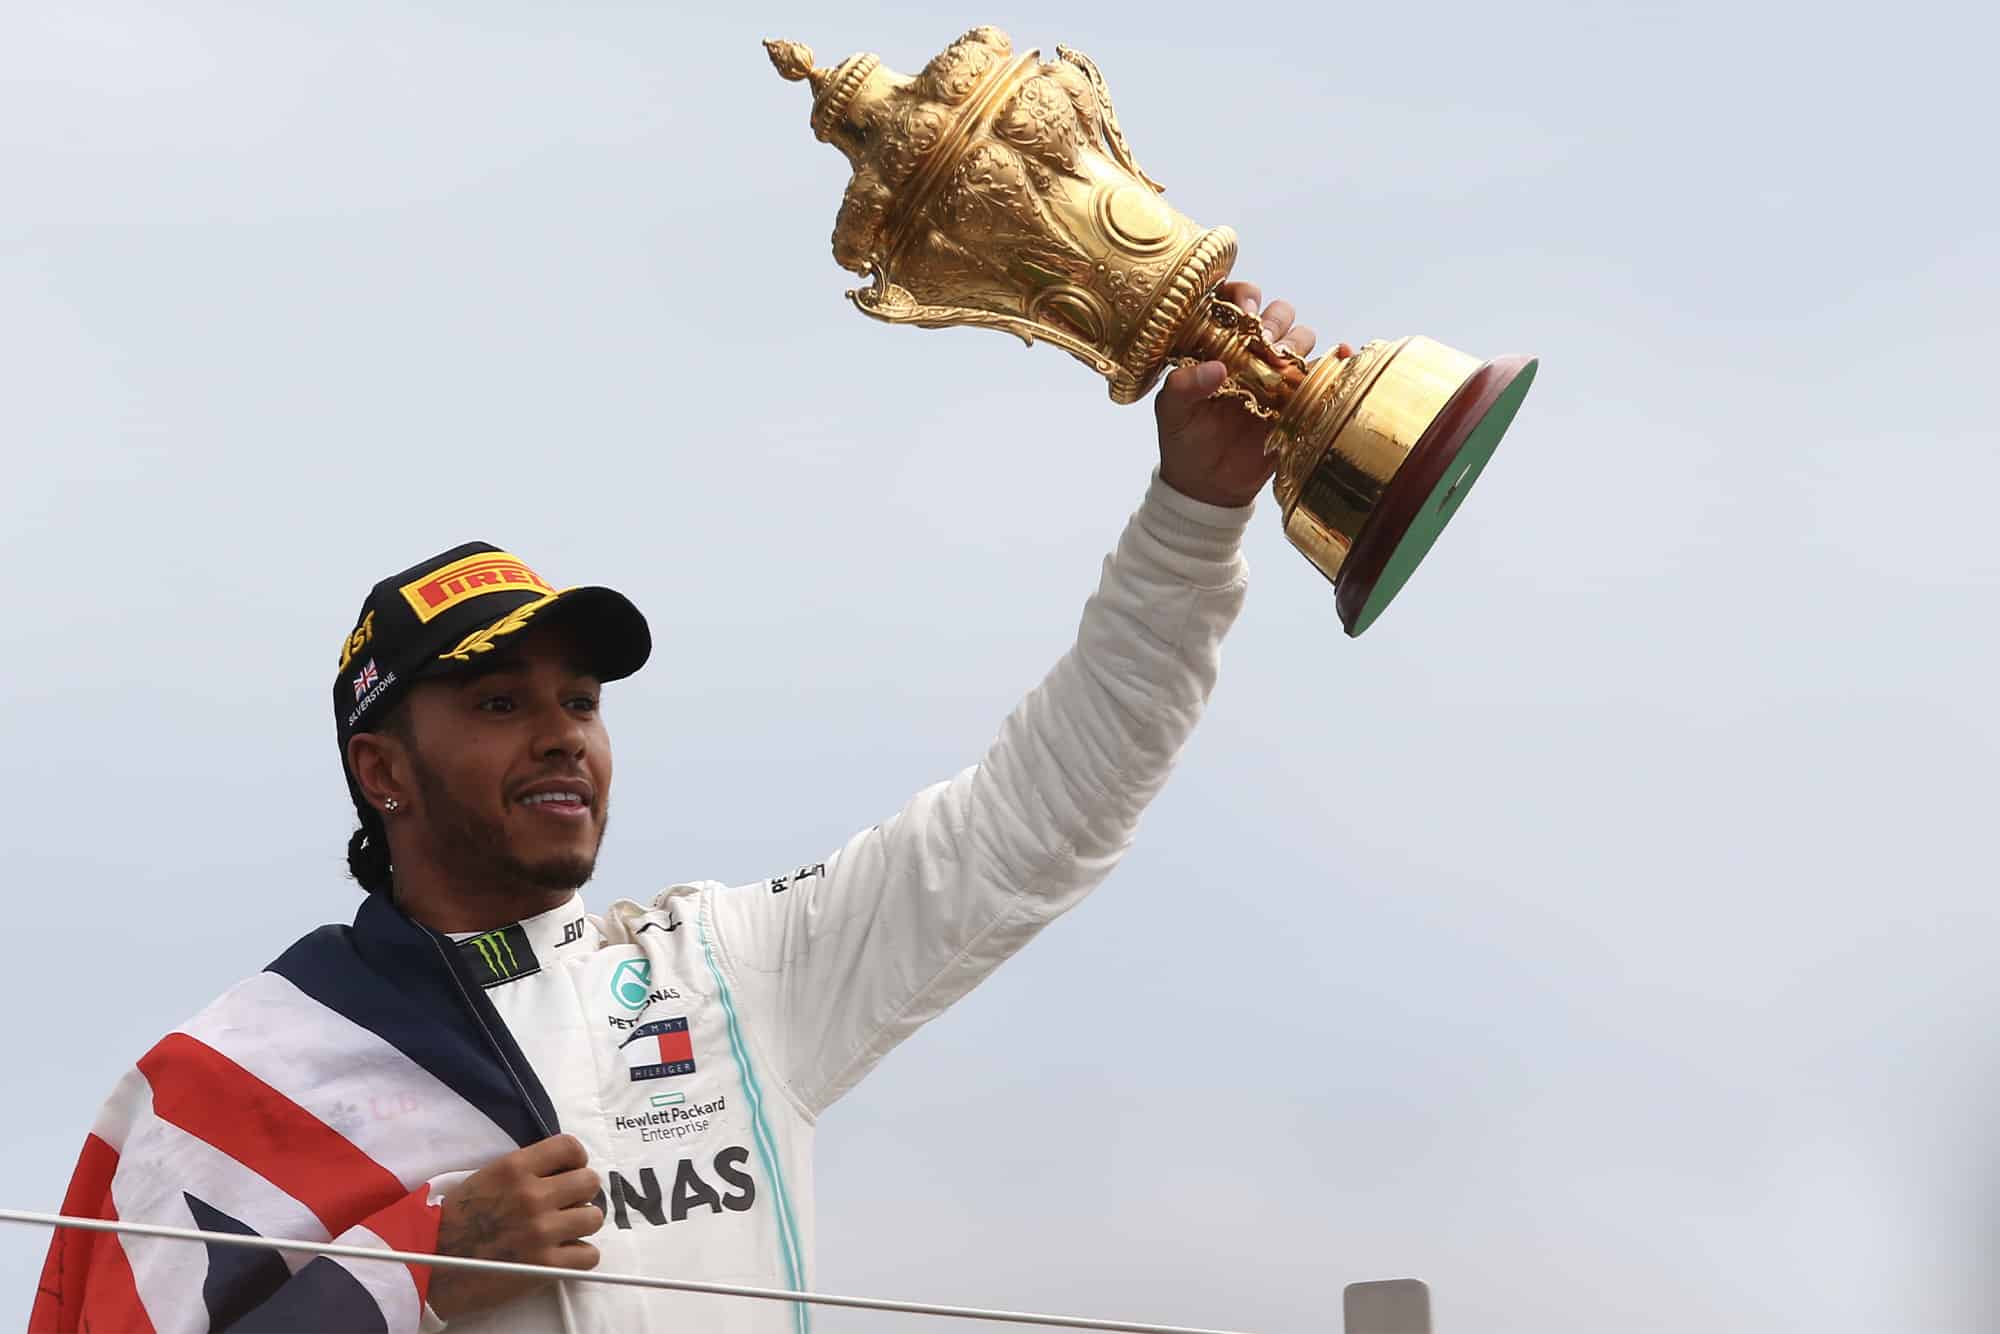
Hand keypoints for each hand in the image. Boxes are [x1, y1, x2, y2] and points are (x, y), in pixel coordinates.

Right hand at [428, 1134, 603, 1320]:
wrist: (428, 1267)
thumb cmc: (453, 1222)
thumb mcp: (484, 1178)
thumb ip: (522, 1171)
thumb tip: (559, 1169)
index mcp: (514, 1168)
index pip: (570, 1146)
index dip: (575, 1160)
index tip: (569, 1172)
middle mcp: (532, 1195)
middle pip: (589, 1181)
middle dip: (580, 1194)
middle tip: (565, 1206)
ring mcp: (541, 1230)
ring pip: (593, 1217)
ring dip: (580, 1226)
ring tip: (562, 1232)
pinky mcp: (545, 1265)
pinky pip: (589, 1255)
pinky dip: (579, 1257)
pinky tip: (562, 1256)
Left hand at [1154, 280, 1317, 508]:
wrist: (1209, 485)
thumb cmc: (1185, 441)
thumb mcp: (1172, 413)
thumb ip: (1183, 387)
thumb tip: (1216, 369)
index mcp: (1218, 344)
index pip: (1236, 302)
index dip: (1243, 296)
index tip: (1244, 312)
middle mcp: (1251, 351)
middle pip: (1278, 314)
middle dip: (1274, 321)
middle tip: (1263, 342)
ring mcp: (1278, 374)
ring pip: (1301, 338)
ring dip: (1296, 344)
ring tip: (1283, 363)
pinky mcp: (1298, 399)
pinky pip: (1324, 373)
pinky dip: (1338, 358)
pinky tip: (1342, 353)